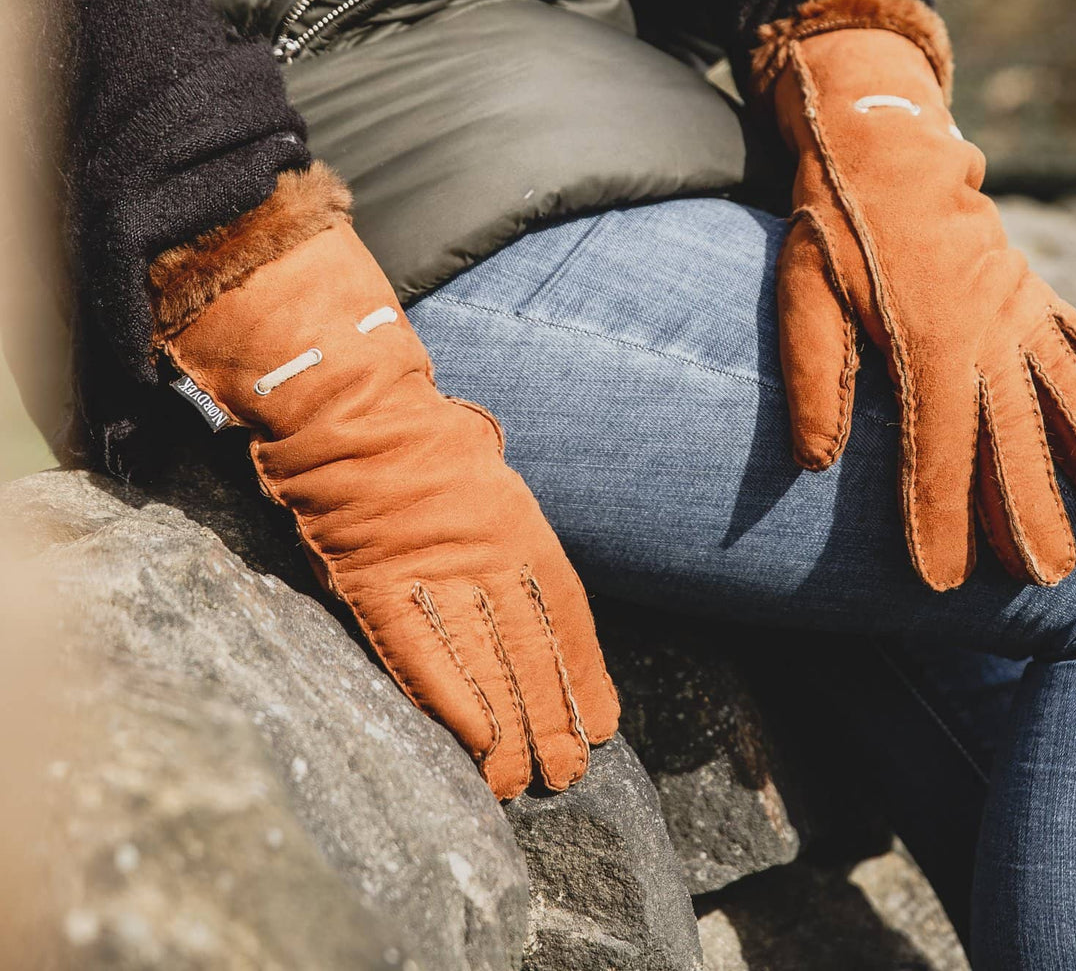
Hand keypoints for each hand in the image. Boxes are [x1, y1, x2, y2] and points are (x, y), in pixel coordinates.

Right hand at [160, 216, 618, 797]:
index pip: (565, 614)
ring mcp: (434, 572)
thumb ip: (507, 524)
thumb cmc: (424, 437)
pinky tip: (473, 741)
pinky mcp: (380, 587)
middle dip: (552, 718)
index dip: (584, 674)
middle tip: (566, 775)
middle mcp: (488, 554)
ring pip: (483, 662)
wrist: (355, 413)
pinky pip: (421, 652)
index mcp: (519, 525)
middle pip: (530, 651)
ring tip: (520, 781)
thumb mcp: (489, 469)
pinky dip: (449, 700)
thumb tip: (519, 565)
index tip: (601, 723)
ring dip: (506, 727)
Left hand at [757, 0, 1075, 590]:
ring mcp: (1022, 312)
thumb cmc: (833, 224)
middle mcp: (988, 329)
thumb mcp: (801, 289)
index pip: (937, 442)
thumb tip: (815, 460)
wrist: (888, 147)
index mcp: (926, 336)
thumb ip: (810, 372)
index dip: (940, 515)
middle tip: (1050, 579)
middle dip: (1031, 507)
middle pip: (1016, 431)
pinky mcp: (1036, 299)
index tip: (944, 582)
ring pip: (1072, 394)